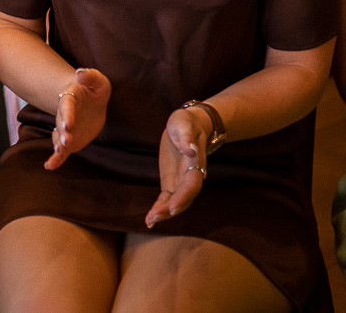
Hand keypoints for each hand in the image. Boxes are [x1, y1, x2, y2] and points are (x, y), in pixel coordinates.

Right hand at [45, 67, 110, 170]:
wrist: (90, 103)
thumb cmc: (93, 89)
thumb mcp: (97, 80)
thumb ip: (90, 76)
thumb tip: (80, 74)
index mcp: (70, 98)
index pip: (67, 106)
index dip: (67, 115)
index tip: (68, 124)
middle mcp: (64, 115)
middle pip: (61, 124)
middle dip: (62, 133)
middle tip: (65, 142)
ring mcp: (66, 129)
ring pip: (59, 138)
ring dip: (59, 145)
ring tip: (59, 152)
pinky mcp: (70, 140)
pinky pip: (62, 150)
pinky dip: (56, 158)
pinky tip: (49, 166)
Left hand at [146, 106, 211, 225]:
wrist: (188, 125)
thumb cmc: (186, 123)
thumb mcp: (184, 124)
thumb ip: (187, 137)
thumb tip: (190, 149)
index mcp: (196, 163)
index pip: (192, 184)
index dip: (184, 196)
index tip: (174, 207)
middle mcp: (190, 176)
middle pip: (184, 198)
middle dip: (170, 209)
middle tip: (154, 217)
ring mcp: (181, 181)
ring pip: (175, 202)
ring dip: (164, 213)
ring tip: (150, 221)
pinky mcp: (172, 183)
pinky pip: (167, 199)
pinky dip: (159, 209)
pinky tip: (150, 219)